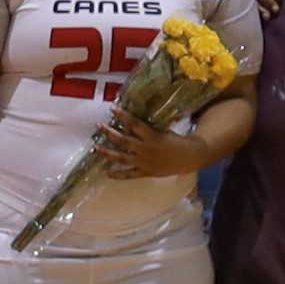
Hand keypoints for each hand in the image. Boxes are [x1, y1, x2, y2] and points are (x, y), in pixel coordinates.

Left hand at [92, 107, 209, 180]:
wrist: (189, 158)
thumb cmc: (176, 141)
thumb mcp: (163, 131)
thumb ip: (147, 129)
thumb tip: (131, 121)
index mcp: (152, 136)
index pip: (134, 124)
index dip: (123, 116)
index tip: (112, 108)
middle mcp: (146, 149)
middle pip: (124, 141)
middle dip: (109, 132)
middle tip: (98, 125)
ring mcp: (144, 162)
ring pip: (122, 158)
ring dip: (107, 153)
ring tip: (95, 147)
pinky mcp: (145, 172)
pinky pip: (128, 175)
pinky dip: (117, 174)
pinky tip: (106, 172)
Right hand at [249, 0, 284, 17]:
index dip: (267, 0)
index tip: (276, 9)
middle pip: (251, 0)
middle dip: (260, 9)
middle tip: (269, 17)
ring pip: (248, 6)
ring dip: (258, 13)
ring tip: (267, 19)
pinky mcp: (246, 2)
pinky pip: (248, 10)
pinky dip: (255, 16)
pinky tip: (261, 20)